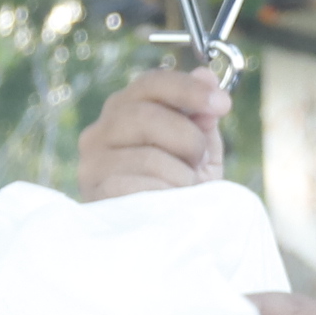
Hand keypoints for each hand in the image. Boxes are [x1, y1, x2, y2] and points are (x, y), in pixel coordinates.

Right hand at [78, 66, 231, 199]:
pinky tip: (168, 203)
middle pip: (147, 115)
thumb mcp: (198, 150)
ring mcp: (93, 163)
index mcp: (125, 111)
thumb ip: (200, 115)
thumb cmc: (180, 190)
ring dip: (180, 174)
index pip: (150, 84)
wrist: (165, 237)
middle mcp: (100, 132)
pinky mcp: (95, 194)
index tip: (223, 105)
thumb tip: (206, 77)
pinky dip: (166, 194)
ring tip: (184, 188)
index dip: (188, 89)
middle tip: (198, 162)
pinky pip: (140, 186)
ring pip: (148, 155)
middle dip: (187, 139)